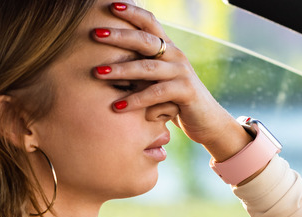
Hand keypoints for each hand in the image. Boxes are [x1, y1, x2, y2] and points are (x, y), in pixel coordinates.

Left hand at [91, 2, 251, 160]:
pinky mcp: (186, 91)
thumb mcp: (154, 81)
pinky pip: (156, 93)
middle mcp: (175, 55)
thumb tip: (103, 68)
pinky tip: (118, 106)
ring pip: (147, 67)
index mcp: (168, 48)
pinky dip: (135, 100)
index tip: (111, 6)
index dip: (132, 12)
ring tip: (97, 72)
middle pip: (145, 39)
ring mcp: (182, 72)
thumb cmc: (174, 101)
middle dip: (119, 36)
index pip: (150, 22)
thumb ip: (138, 71)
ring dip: (120, 70)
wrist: (206, 120)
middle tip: (95, 34)